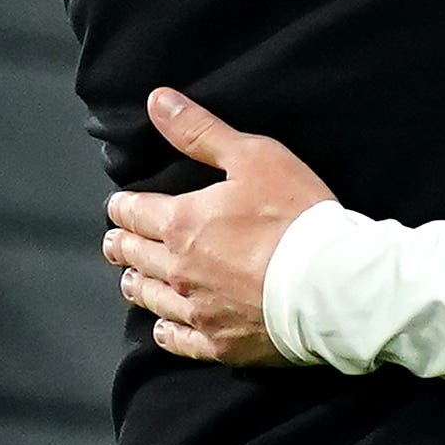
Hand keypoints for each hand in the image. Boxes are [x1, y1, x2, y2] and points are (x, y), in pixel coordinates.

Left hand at [103, 87, 333, 366]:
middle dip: (122, 245)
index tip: (117, 207)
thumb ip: (201, 131)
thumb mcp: (253, 157)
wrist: (330, 284)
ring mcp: (197, 310)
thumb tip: (157, 101)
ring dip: (137, 285)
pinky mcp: (219, 343)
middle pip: (136, 256)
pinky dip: (166, 332)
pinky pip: (179, 341)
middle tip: (115, 242)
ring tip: (130, 280)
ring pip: (151, 298)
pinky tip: (163, 328)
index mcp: (182, 223)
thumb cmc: (296, 216)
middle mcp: (179, 270)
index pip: (135, 213)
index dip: (123, 207)